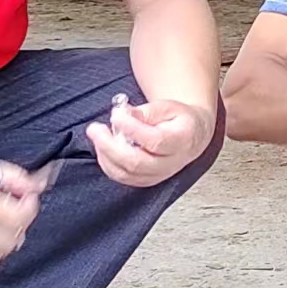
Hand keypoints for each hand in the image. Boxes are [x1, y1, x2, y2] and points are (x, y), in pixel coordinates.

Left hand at [86, 97, 214, 187]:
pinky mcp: (146, 180)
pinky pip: (123, 178)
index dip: (132, 129)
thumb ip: (146, 112)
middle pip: (137, 162)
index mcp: (181, 140)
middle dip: (110, 145)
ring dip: (106, 155)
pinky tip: (103, 147)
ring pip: (126, 173)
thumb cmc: (179, 120)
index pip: (154, 141)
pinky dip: (108, 163)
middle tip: (95, 129)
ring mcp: (158, 175)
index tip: (116, 115)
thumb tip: (123, 114)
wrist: (191, 136)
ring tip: (97, 134)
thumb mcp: (168, 106)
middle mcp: (170, 163)